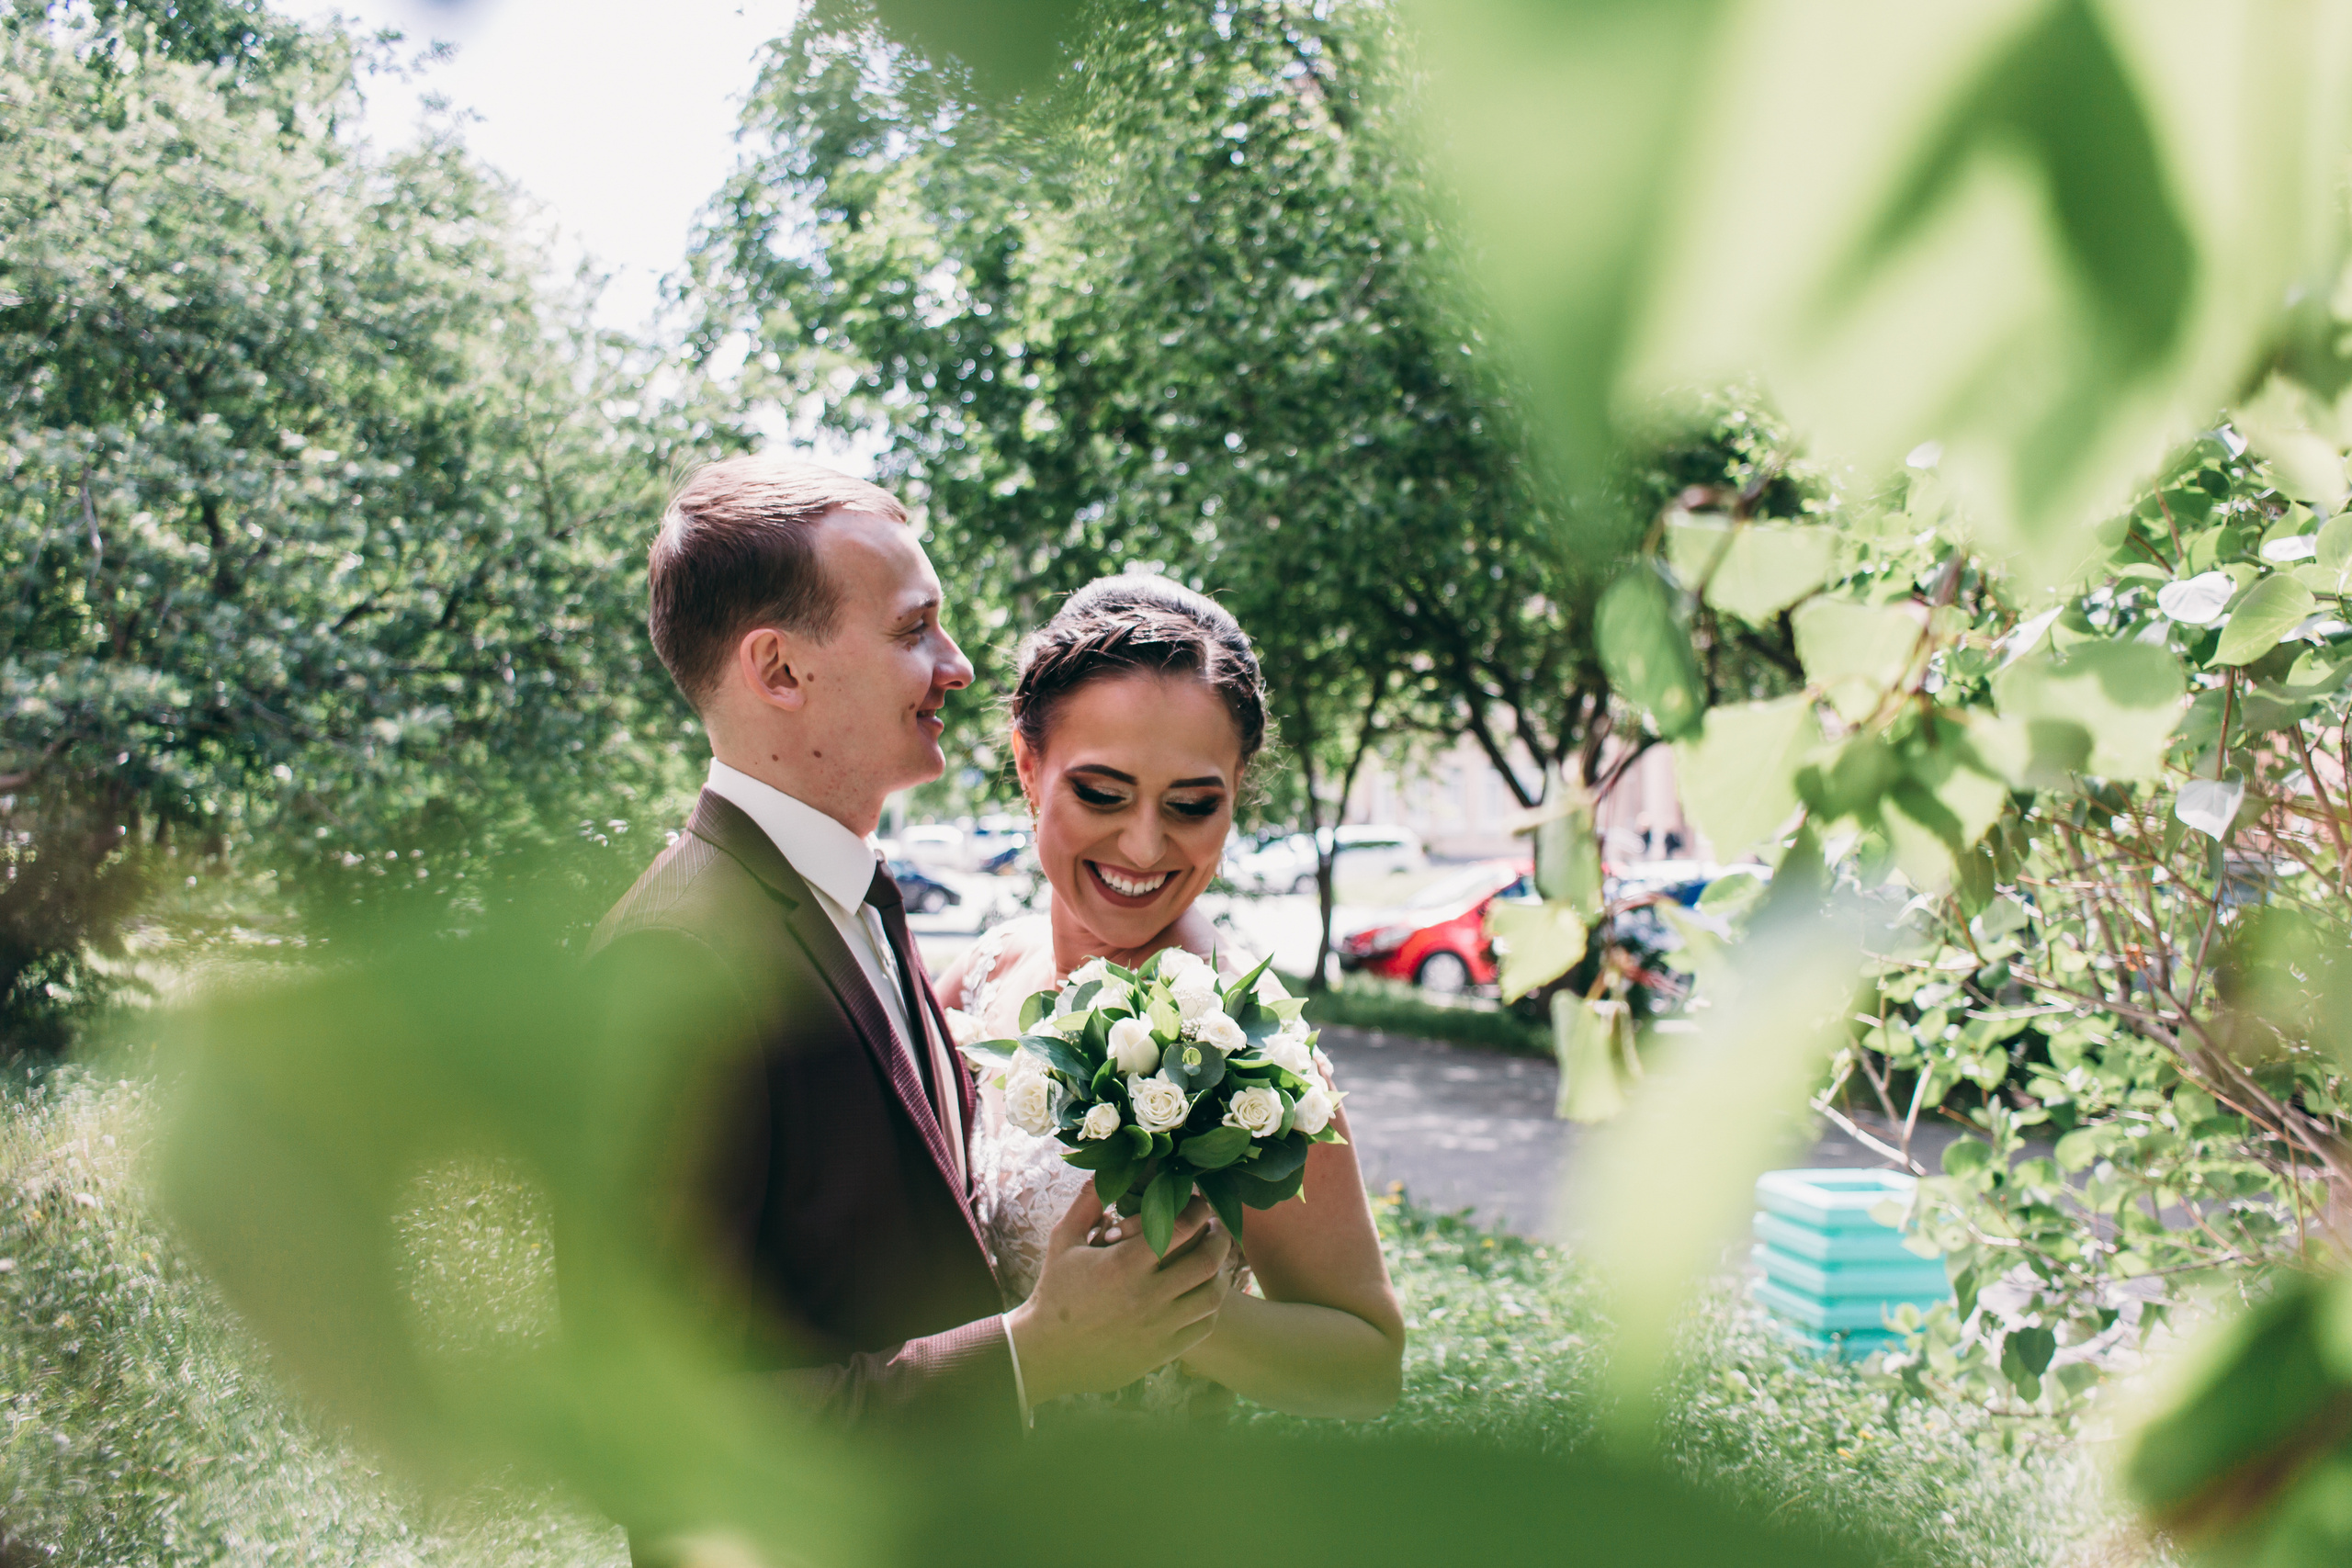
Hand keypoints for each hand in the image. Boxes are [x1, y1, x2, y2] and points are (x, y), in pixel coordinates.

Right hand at [1005, 1186, 1230, 1404]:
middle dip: (1220, 1237)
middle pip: (1207, 1260)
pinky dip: (1212, 1305)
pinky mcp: (1162, 1351)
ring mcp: (1157, 1327)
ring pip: (1212, 1295)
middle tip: (1217, 1227)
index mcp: (1123, 1264)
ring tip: (1217, 1258)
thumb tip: (1104, 1171)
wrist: (1047, 1352)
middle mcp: (1146, 1296)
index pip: (1180, 1228)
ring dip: (1222, 1271)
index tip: (1199, 1204)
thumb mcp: (1063, 1242)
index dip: (1198, 1210)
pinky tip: (1205, 1291)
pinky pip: (1203, 1326)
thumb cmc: (1055, 1291)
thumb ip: (1086, 1204)